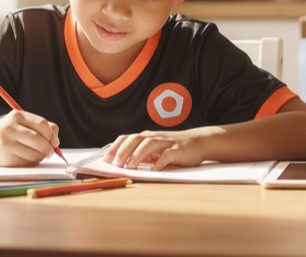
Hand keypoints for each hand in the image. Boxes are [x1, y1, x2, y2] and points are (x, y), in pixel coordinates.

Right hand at [0, 110, 57, 166]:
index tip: (54, 142)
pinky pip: (26, 163)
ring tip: (39, 155)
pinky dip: (32, 163)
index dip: (51, 135)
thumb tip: (55, 141)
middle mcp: (9, 129)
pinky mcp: (4, 159)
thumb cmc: (11, 131)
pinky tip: (28, 159)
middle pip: (38, 140)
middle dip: (48, 148)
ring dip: (41, 157)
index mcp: (17, 116)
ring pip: (33, 154)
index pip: (42, 124)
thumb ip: (43, 127)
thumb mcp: (24, 123)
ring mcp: (5, 144)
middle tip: (50, 152)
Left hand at [103, 128, 219, 170]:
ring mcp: (166, 143)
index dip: (115, 147)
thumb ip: (141, 154)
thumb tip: (121, 164)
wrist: (198, 143)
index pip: (127, 138)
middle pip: (135, 139)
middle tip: (116, 164)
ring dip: (137, 155)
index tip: (106, 159)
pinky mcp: (178, 150)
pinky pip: (167, 154)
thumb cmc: (174, 148)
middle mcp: (155, 137)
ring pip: (149, 144)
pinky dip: (160, 161)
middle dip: (123, 151)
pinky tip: (155, 168)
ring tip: (130, 166)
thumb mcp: (155, 150)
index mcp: (147, 137)